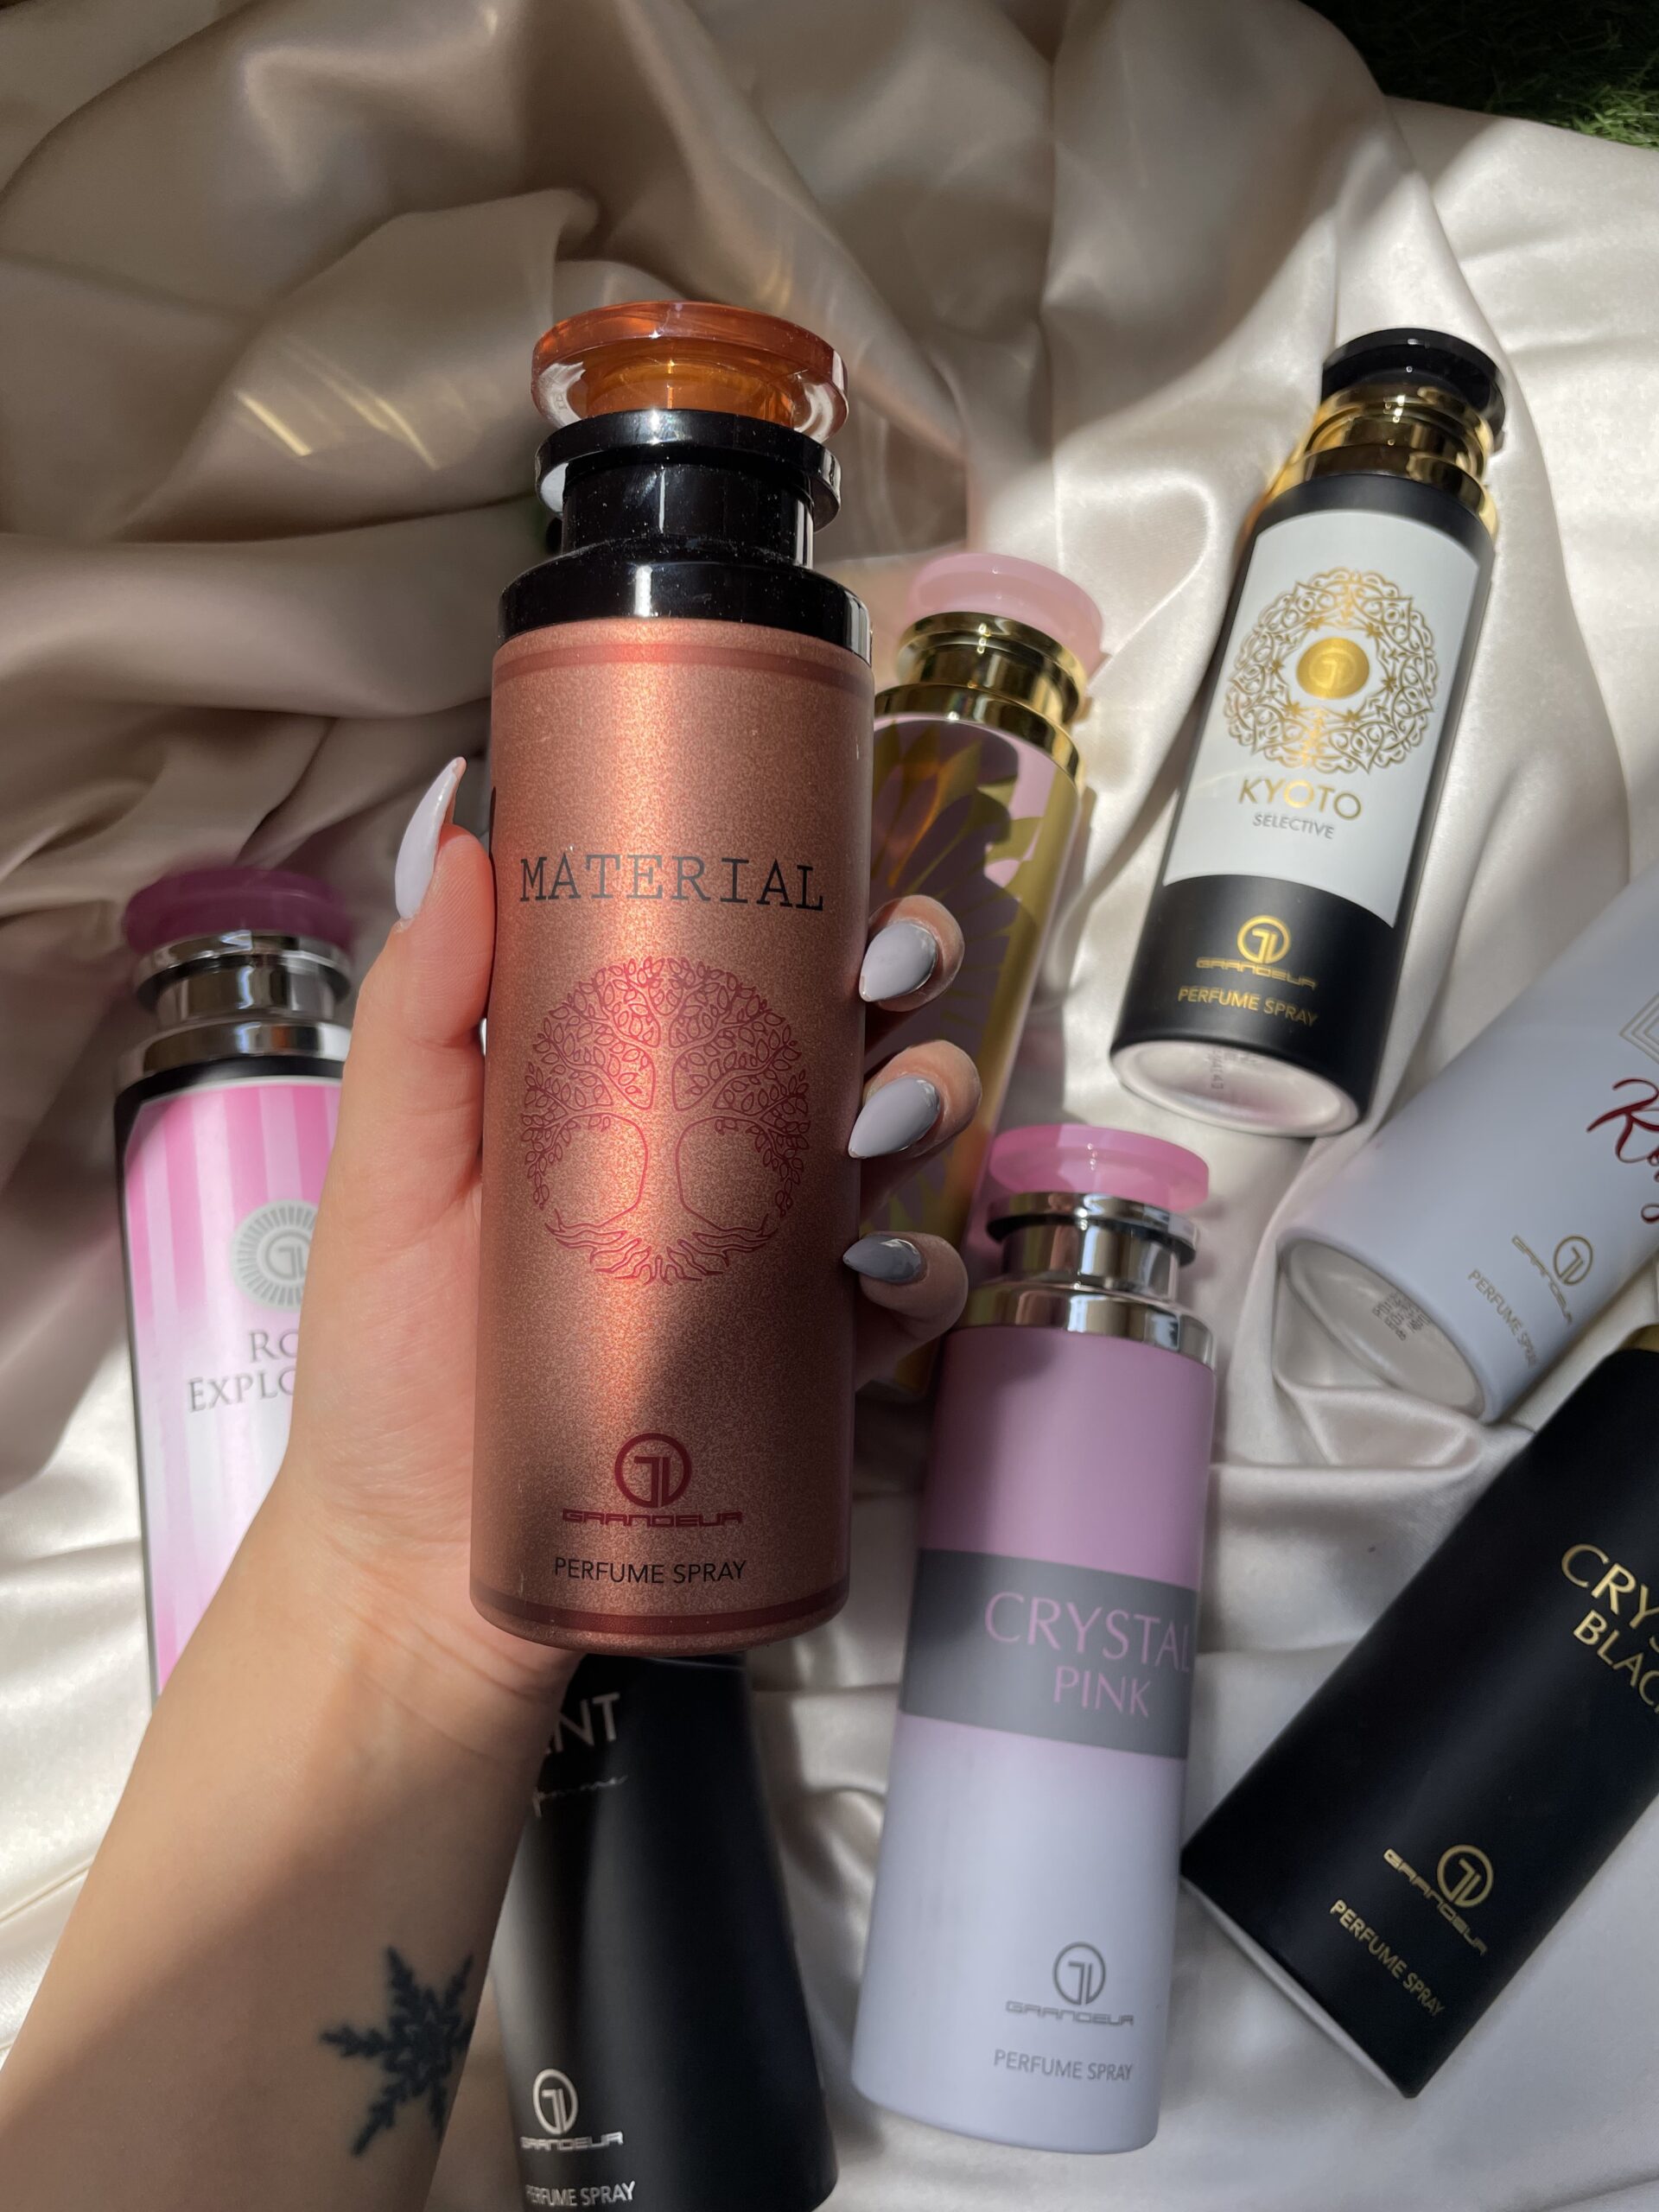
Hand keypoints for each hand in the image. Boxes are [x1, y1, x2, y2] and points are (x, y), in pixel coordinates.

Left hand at [270, 760, 978, 1742]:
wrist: (411, 1559)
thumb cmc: (388, 1356)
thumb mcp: (392, 1163)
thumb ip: (420, 1005)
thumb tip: (458, 823)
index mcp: (636, 1077)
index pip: (748, 956)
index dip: (814, 896)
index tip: (831, 864)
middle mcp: (724, 1153)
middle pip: (853, 1031)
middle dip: (905, 982)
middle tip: (884, 974)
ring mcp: (770, 1258)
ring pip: (898, 1149)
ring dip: (924, 1105)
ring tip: (875, 1118)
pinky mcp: (799, 1367)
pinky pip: (901, 1304)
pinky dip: (919, 1273)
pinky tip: (874, 1266)